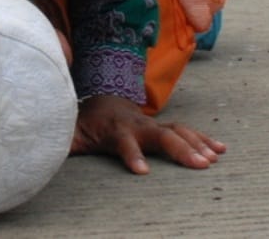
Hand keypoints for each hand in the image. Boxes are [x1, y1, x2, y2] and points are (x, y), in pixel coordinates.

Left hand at [70, 94, 224, 173]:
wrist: (102, 97)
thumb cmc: (87, 122)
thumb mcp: (73, 131)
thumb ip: (66, 140)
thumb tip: (47, 148)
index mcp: (114, 128)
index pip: (123, 141)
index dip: (132, 154)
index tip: (142, 171)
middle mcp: (137, 123)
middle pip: (160, 135)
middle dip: (180, 149)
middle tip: (200, 165)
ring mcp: (152, 122)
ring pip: (177, 130)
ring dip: (197, 144)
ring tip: (214, 159)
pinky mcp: (163, 124)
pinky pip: (186, 130)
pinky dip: (204, 139)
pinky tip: (221, 149)